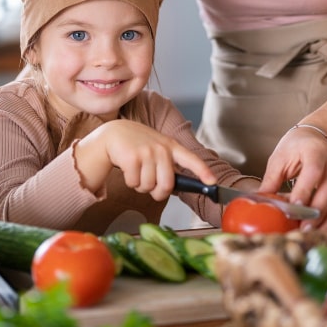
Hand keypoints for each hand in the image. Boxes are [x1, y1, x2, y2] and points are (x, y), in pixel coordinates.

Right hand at [74, 120, 217, 200]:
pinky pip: (134, 183)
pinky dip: (130, 182)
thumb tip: (181, 185)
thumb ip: (168, 163)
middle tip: (151, 187)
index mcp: (171, 146)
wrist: (114, 133)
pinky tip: (127, 168)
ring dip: (141, 186)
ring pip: (148, 186)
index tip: (213, 182)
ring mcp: (147, 152)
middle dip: (158, 192)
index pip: (191, 160)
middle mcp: (161, 148)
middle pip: (167, 185)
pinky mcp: (132, 157)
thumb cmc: (138, 145)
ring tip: (137, 170)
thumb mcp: (157, 148)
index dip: (203, 172)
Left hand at [259, 127, 326, 229]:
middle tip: (302, 229)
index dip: (305, 190)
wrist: (317, 137)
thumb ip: (271, 179)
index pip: (313, 172)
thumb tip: (260, 202)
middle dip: (316, 213)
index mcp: (316, 152)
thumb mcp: (280, 158)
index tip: (294, 207)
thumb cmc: (296, 147)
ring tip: (313, 234)